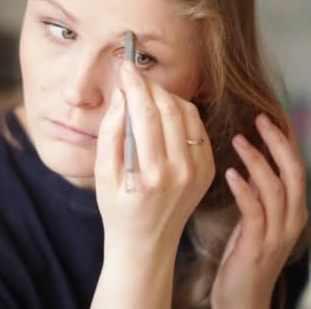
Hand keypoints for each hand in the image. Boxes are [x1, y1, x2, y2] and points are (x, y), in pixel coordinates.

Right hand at [94, 61, 214, 252]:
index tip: (125, 67)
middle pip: (168, 108)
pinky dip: (181, 112)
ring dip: (165, 95)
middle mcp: (180, 171)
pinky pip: (197, 128)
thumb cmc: (118, 210)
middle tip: (133, 74)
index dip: (134, 85)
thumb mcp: (102, 175)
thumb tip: (120, 95)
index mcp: (150, 174)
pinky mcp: (208, 169)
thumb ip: (110, 133)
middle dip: (149, 85)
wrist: (146, 243)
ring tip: (146, 92)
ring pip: (187, 113)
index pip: (144, 113)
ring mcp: (199, 170)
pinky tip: (164, 111)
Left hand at [211, 114, 308, 308]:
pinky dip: (244, 189)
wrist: (243, 300)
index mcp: (293, 212)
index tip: (267, 118)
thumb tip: (250, 164)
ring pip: (275, 188)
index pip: (295, 169)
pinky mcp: (257, 245)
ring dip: (257, 160)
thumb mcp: (256, 222)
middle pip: (293, 172)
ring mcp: (276, 234)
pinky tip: (231, 174)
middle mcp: (291, 221)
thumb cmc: (246, 259)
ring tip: (239, 140)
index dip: (284, 142)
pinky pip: (254, 211)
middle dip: (278, 142)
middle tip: (260, 119)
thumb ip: (258, 197)